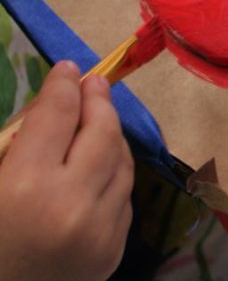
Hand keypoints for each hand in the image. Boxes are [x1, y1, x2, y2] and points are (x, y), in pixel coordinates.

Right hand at [0, 61, 132, 280]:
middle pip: (102, 132)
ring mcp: (100, 230)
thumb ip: (14, 142)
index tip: (67, 69)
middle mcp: (72, 205)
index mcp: (26, 187)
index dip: (63, 85)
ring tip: (98, 119)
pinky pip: (122, 196)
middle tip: (93, 84)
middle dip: (98, 101)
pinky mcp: (113, 250)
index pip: (57, 115)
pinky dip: (113, 174)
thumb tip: (49, 102)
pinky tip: (100, 164)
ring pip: (121, 162)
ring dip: (111, 136)